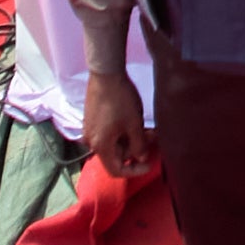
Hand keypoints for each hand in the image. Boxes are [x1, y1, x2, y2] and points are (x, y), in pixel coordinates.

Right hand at [79, 62, 152, 183]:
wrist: (106, 74)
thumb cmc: (121, 100)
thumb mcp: (134, 124)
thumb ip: (139, 145)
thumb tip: (141, 158)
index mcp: (101, 146)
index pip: (115, 170)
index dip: (134, 171)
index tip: (149, 164)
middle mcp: (92, 141)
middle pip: (116, 156)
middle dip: (136, 149)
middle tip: (154, 137)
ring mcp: (91, 130)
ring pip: (114, 143)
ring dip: (132, 139)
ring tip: (149, 128)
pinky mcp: (92, 120)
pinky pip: (109, 133)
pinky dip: (123, 132)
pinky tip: (135, 121)